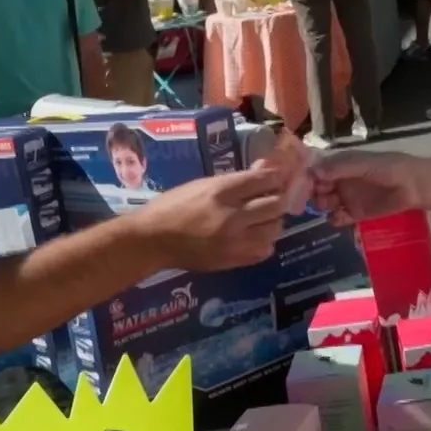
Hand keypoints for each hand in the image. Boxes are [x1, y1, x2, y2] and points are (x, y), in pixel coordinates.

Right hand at [132, 162, 288, 270]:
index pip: (264, 180)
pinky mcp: (234, 260)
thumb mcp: (202, 185)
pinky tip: (255, 236)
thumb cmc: (173, 206)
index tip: (275, 178)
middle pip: (276, 204)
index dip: (274, 177)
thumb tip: (264, 170)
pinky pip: (264, 250)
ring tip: (263, 218)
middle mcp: (233, 216)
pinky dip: (265, 241)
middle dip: (277, 198)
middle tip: (272, 198)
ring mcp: (235, 240)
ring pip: (275, 228)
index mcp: (221, 191)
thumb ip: (235, 181)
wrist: (152, 239)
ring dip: (273, 220)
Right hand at [309, 151, 419, 224]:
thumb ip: (338, 168)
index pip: (315, 169)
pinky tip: (339, 217)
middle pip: (316, 188)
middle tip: (313, 197)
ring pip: (324, 203)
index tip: (299, 182)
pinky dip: (335, 219)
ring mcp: (346, 197)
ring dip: (322, 205)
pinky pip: (338, 218)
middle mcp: (339, 180)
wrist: (413, 186)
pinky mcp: (355, 213)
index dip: (306, 176)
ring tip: (330, 205)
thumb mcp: (362, 164)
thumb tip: (312, 173)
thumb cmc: (388, 168)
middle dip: (311, 192)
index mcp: (339, 164)